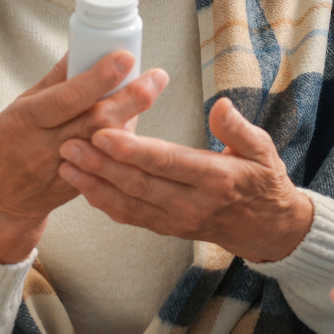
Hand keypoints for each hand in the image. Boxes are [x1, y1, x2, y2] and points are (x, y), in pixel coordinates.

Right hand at [0, 53, 166, 263]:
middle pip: (97, 121)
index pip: (68, 98)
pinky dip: (126, 141)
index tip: (124, 58)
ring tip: (151, 89)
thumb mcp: (18, 107)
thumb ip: (54, 81)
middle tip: (157, 77)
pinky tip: (134, 122)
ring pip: (109, 144)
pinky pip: (110, 164)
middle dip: (132, 97)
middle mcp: (46, 147)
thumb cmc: (4, 146)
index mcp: (27, 121)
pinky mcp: (80, 187)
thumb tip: (81, 47)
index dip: (99, 78)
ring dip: (134, 116)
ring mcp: (65, 170)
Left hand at [57, 96, 313, 261]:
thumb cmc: (263, 181)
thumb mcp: (263, 149)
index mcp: (216, 179)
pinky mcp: (167, 228)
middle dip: (101, 164)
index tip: (104, 133)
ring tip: (66, 163)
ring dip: (94, 184)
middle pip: (140, 184)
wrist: (267, 228)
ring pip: (129, 203)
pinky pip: (131, 217)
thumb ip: (238, 128)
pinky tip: (83, 185)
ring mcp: (178, 220)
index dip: (133, 150)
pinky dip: (104, 202)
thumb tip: (220, 106)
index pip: (168, 163)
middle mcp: (193, 204)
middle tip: (70, 143)